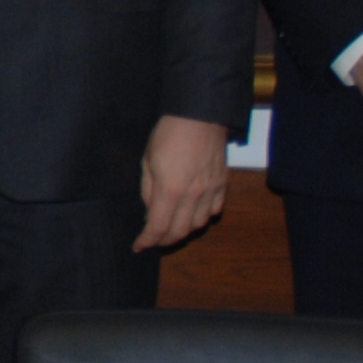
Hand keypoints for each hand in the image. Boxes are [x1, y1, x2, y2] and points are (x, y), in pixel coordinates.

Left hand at [133, 113, 229, 253]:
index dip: (147, 240)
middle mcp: (193, 195)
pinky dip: (202, 218)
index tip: (139, 246)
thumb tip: (151, 211)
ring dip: (184, 231)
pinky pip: (215, 211)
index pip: (158, 227)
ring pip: (199, 225)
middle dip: (164, 240)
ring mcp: (211, 191)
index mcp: (170, 190)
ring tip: (172, 228)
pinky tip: (193, 214)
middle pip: (180, 231)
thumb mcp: (147, 161)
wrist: (200, 116)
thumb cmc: (168, 135)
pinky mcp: (223, 184)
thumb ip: (148, 190)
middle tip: (154, 240)